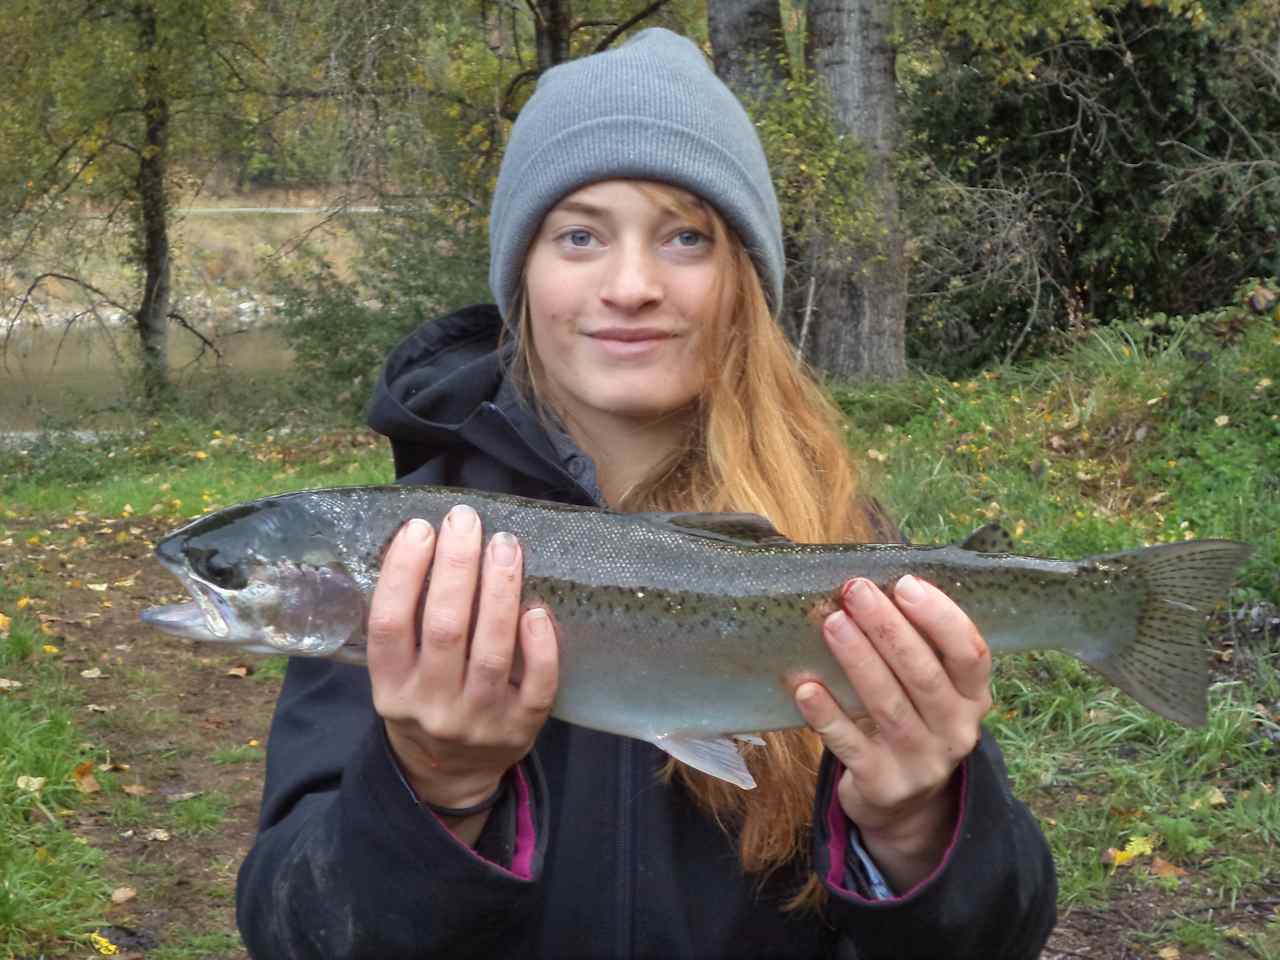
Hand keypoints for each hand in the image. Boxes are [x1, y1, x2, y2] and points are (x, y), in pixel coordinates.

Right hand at [367, 505, 558, 815]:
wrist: (448, 776)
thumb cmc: (423, 702)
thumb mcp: (396, 674)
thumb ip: (407, 624)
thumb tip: (430, 541)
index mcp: (391, 687)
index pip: (389, 624)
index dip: (403, 573)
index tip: (420, 528)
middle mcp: (430, 706)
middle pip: (445, 628)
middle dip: (458, 567)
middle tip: (467, 521)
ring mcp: (478, 720)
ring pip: (492, 651)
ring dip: (500, 591)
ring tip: (505, 545)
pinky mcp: (521, 729)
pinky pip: (537, 685)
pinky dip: (540, 647)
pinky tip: (538, 609)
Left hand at [793, 575, 991, 890]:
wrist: (902, 803)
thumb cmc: (909, 720)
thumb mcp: (928, 690)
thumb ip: (914, 646)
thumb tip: (868, 585)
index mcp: (972, 698)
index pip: (969, 653)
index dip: (940, 617)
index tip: (905, 583)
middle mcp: (956, 730)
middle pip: (924, 674)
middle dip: (887, 628)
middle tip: (854, 591)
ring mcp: (922, 762)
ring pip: (888, 705)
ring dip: (859, 660)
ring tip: (832, 623)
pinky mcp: (884, 784)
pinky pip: (851, 745)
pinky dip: (828, 715)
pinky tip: (806, 688)